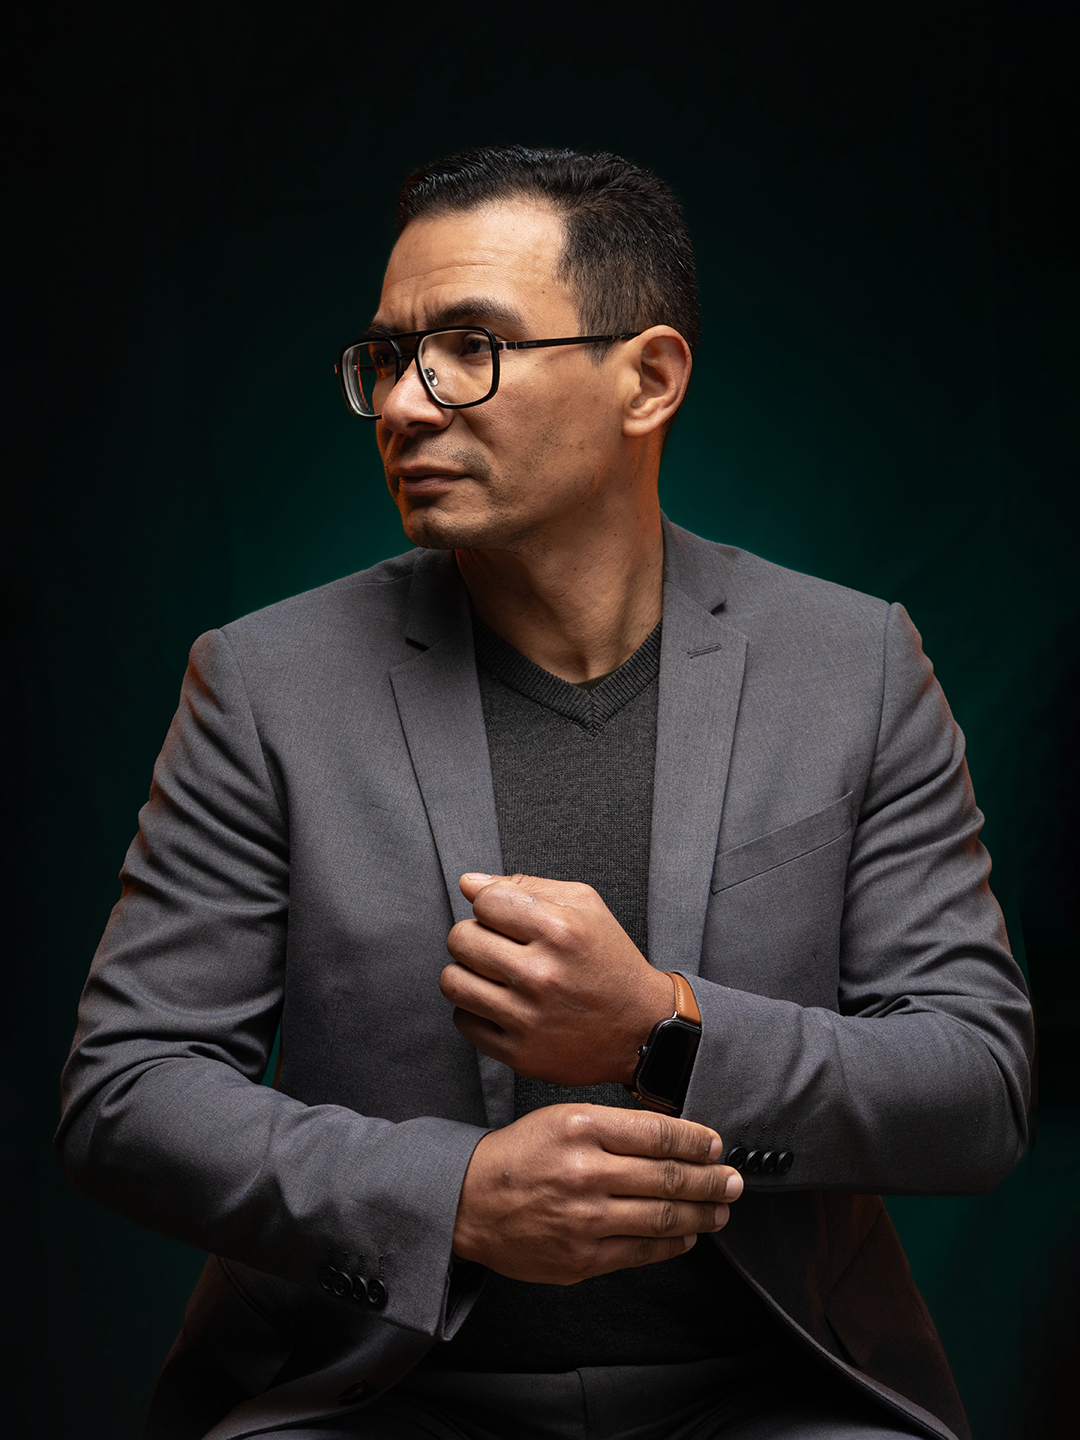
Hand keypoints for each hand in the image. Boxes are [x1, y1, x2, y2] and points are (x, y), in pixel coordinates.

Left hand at [441, 872, 674, 1085]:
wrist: (640, 1029)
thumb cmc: (610, 963)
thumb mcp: (585, 906)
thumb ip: (526, 886)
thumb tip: (469, 882)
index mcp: (561, 931)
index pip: (485, 901)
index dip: (489, 904)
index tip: (503, 916)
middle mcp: (542, 975)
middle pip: (461, 938)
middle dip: (474, 935)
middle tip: (497, 945)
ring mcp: (527, 1018)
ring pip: (452, 980)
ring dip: (468, 972)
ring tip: (493, 974)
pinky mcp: (518, 1053)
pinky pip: (463, 1021)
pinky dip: (475, 1010)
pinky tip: (502, 1004)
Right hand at [452, 1104, 742, 1284]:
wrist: (470, 1202)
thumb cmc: (519, 1155)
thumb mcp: (561, 1119)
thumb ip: (613, 1126)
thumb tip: (671, 1137)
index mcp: (581, 1127)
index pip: (658, 1133)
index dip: (696, 1141)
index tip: (714, 1145)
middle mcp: (586, 1172)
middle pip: (667, 1176)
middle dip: (710, 1180)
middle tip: (732, 1180)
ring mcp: (585, 1219)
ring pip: (662, 1216)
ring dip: (701, 1213)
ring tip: (719, 1209)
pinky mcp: (582, 1258)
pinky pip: (642, 1252)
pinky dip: (673, 1244)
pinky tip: (687, 1235)